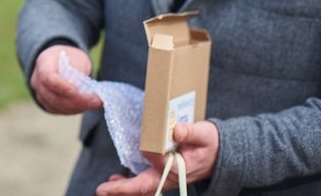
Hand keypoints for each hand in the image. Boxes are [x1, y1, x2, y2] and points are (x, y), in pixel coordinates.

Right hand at [30, 45, 101, 113]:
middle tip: (96, 100)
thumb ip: (78, 72)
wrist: (60, 61)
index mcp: (43, 63)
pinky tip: (87, 105)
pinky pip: (59, 110)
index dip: (63, 87)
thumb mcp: (77, 58)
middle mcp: (37, 80)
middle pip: (53, 97)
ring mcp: (40, 94)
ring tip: (95, 102)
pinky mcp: (47, 103)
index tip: (78, 91)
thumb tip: (84, 91)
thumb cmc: (70, 58)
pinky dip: (74, 109)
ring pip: (57, 106)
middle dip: (76, 101)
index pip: (48, 78)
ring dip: (77, 107)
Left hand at [95, 121, 218, 195]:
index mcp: (180, 168)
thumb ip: (190, 132)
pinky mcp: (161, 174)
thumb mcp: (204, 134)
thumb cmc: (209, 143)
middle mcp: (170, 177)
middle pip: (145, 187)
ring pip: (142, 188)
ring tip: (105, 189)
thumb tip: (176, 129)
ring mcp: (164, 178)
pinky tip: (116, 178)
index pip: (161, 164)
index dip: (151, 156)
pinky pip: (143, 184)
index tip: (146, 146)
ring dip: (123, 189)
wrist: (218, 154)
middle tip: (102, 190)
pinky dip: (129, 184)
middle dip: (123, 190)